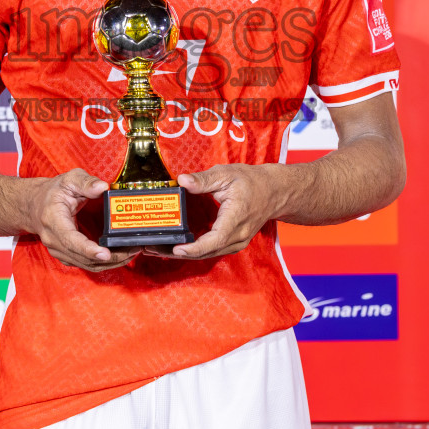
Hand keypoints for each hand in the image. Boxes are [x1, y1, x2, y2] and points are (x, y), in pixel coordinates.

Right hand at [26, 169, 136, 271]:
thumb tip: (102, 187)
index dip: (88, 249)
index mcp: (53, 221)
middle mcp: (54, 240)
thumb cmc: (51, 193)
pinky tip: (118, 256)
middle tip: (132, 250)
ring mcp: (58, 251)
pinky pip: (85, 265)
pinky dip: (103, 264)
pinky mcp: (65, 255)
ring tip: (131, 253)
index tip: (105, 253)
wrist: (33, 206)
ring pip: (86, 265)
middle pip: (83, 257)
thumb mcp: (68, 180)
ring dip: (110, 263)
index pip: (70, 240)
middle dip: (110, 257)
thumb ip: (86, 182)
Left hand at [169, 164, 283, 259]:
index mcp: (236, 219)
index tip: (176, 248)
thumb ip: (203, 180)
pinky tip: (179, 247)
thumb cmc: (251, 181)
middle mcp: (237, 236)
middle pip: (207, 252)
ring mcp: (237, 242)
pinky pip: (213, 251)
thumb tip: (182, 180)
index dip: (194, 248)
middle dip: (180, 253)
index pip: (215, 240)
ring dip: (185, 254)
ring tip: (160, 249)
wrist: (274, 191)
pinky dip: (195, 251)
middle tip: (154, 249)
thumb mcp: (226, 174)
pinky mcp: (234, 242)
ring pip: (209, 254)